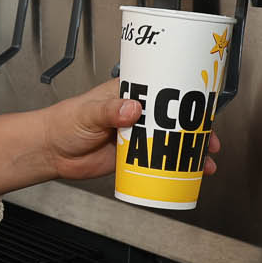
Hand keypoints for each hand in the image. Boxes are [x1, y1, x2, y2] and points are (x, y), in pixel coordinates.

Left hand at [0, 82, 218, 206]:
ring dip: (190, 150)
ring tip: (206, 161)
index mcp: (128, 93)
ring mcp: (137, 135)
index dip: (185, 96)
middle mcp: (137, 112)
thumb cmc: (63, 123)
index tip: (203, 104)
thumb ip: (107, 111)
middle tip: (210, 139)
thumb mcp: (87, 113)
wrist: (50, 153)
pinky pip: (159, 161)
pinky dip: (176, 167)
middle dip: (196, 128)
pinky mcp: (133, 157)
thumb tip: (131, 109)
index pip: (163, 88)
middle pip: (174, 118)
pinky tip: (190, 174)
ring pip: (171, 140)